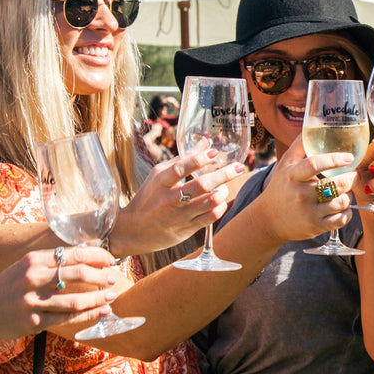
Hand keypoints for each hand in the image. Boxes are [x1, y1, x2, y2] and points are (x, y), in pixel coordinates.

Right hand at [0, 245, 119, 342]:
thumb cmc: (5, 289)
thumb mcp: (23, 268)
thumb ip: (49, 263)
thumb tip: (85, 258)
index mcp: (32, 260)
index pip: (72, 254)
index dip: (96, 256)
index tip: (110, 260)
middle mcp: (32, 278)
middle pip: (77, 274)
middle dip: (101, 277)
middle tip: (114, 279)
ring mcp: (32, 301)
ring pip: (75, 300)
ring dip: (98, 299)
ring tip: (110, 298)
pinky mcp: (32, 322)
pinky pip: (67, 319)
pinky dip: (87, 316)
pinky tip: (99, 313)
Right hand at [110, 143, 245, 255]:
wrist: (133, 230)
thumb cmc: (148, 198)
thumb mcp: (158, 175)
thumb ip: (182, 159)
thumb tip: (205, 143)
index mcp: (160, 182)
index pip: (180, 168)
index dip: (198, 159)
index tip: (214, 152)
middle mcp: (170, 199)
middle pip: (201, 185)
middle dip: (224, 174)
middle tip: (239, 166)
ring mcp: (179, 215)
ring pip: (209, 202)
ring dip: (223, 191)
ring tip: (225, 186)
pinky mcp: (186, 229)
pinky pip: (209, 218)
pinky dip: (219, 207)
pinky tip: (220, 201)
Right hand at [248, 139, 356, 242]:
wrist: (268, 219)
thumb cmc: (280, 186)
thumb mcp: (285, 164)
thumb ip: (300, 144)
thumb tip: (312, 123)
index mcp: (293, 175)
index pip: (315, 164)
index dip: (335, 159)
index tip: (349, 157)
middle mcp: (301, 194)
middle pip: (335, 185)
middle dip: (350, 178)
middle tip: (354, 174)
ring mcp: (309, 212)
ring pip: (341, 202)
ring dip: (349, 195)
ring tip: (347, 191)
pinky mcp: (315, 227)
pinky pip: (341, 220)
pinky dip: (347, 213)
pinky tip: (344, 207)